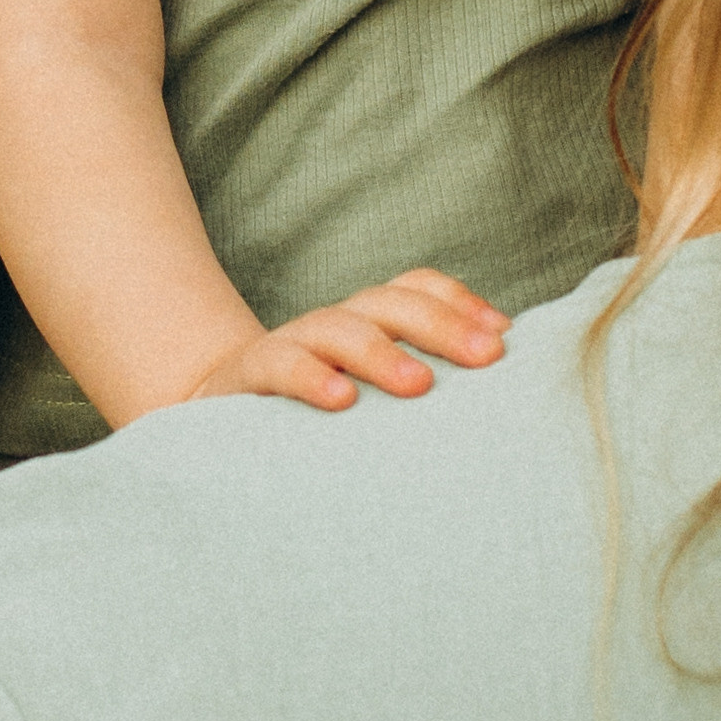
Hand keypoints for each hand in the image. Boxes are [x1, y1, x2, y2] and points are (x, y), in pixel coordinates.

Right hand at [179, 269, 508, 415]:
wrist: (216, 432)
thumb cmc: (315, 424)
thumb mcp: (370, 402)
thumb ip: (418, 388)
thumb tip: (504, 401)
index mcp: (365, 325)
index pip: (413, 289)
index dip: (458, 302)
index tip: (503, 336)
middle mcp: (331, 326)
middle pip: (386, 302)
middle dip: (440, 324)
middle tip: (488, 357)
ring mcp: (289, 346)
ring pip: (337, 327)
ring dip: (381, 351)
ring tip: (420, 384)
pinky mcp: (247, 377)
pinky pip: (281, 367)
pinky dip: (311, 377)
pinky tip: (340, 399)